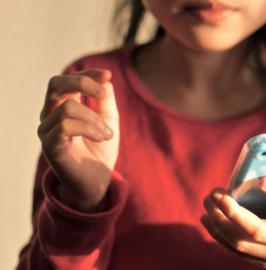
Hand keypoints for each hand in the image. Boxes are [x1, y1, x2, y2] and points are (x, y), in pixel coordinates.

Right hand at [37, 69, 119, 211]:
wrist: (96, 181)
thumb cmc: (99, 150)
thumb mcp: (108, 120)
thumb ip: (105, 101)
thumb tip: (106, 80)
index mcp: (64, 106)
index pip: (69, 80)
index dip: (88, 74)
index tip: (107, 75)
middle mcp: (51, 115)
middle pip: (55, 83)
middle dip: (82, 82)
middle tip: (103, 94)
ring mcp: (47, 130)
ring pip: (67, 106)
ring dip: (94, 117)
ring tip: (108, 132)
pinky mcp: (50, 146)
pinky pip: (65, 126)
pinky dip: (89, 128)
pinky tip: (103, 137)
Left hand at [201, 163, 265, 268]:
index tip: (262, 179)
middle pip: (261, 232)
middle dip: (235, 213)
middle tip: (217, 194)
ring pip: (243, 244)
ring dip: (221, 222)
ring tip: (209, 200)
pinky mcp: (265, 262)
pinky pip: (237, 252)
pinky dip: (219, 235)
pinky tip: (207, 218)